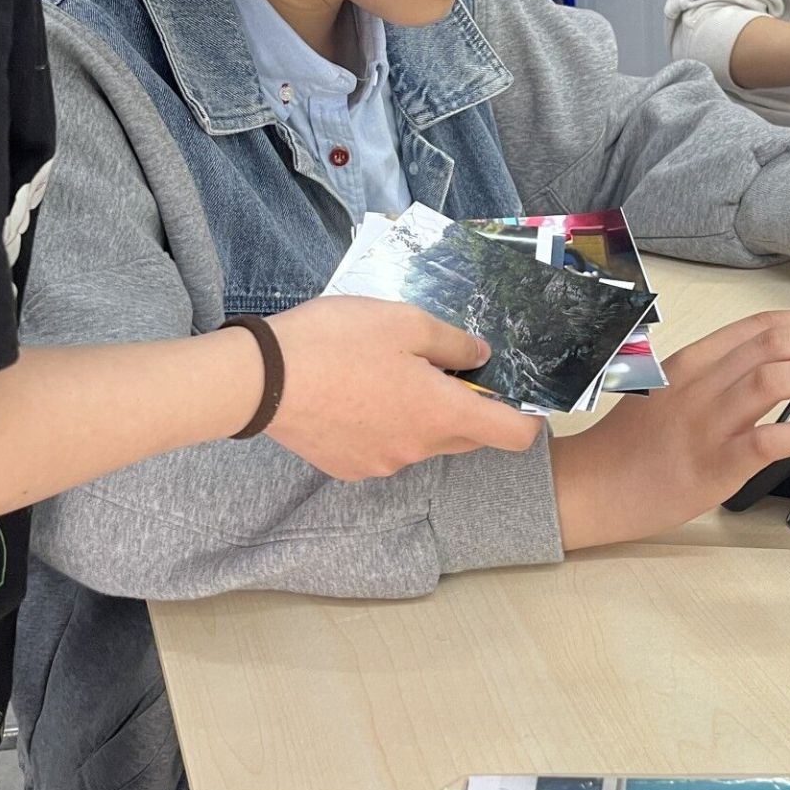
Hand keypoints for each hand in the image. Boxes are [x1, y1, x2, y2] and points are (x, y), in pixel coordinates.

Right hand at [261, 296, 541, 480]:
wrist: (262, 380)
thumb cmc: (335, 342)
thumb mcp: (405, 322)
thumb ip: (454, 343)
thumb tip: (481, 357)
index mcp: (441, 413)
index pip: (511, 436)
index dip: (527, 420)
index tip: (522, 400)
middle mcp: (418, 449)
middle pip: (467, 437)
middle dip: (469, 408)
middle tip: (445, 369)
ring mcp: (382, 464)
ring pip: (422, 442)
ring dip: (420, 415)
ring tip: (386, 374)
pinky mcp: (349, 467)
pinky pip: (385, 449)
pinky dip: (383, 426)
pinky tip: (356, 395)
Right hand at [549, 309, 789, 550]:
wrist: (592, 488)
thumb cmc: (632, 446)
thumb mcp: (670, 393)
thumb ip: (716, 377)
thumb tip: (776, 367)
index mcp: (692, 362)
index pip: (760, 326)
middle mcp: (700, 384)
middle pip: (775, 343)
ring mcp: (705, 423)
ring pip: (774, 379)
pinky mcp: (712, 464)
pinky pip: (768, 440)